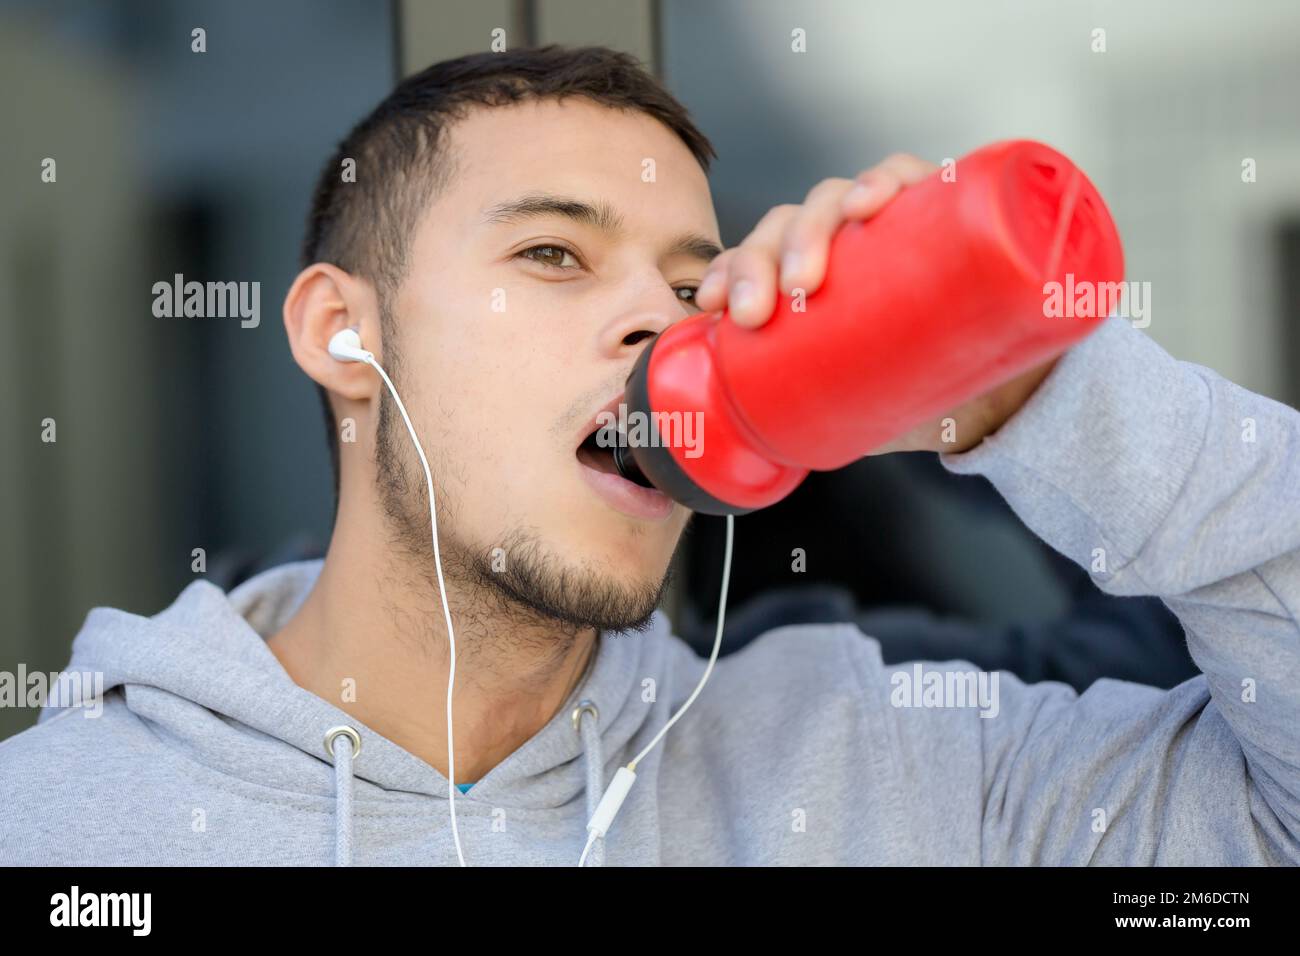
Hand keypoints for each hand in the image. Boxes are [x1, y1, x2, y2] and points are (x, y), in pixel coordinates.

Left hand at [693, 153, 1056, 453]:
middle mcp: (846, 236)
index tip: (713, 305)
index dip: (729, 270)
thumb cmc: (920, 384)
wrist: (1010, 388)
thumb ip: (816, 413)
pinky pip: (914, 175)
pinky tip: (870, 200)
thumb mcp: (858, 401)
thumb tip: (765, 452)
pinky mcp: (946, 209)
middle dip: (764, 259)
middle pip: (790, 224)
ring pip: (837, 197)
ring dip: (814, 226)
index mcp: (814, 269)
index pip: (758, 255)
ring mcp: (893, 218)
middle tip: (762, 309)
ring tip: (809, 275)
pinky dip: (888, 181)